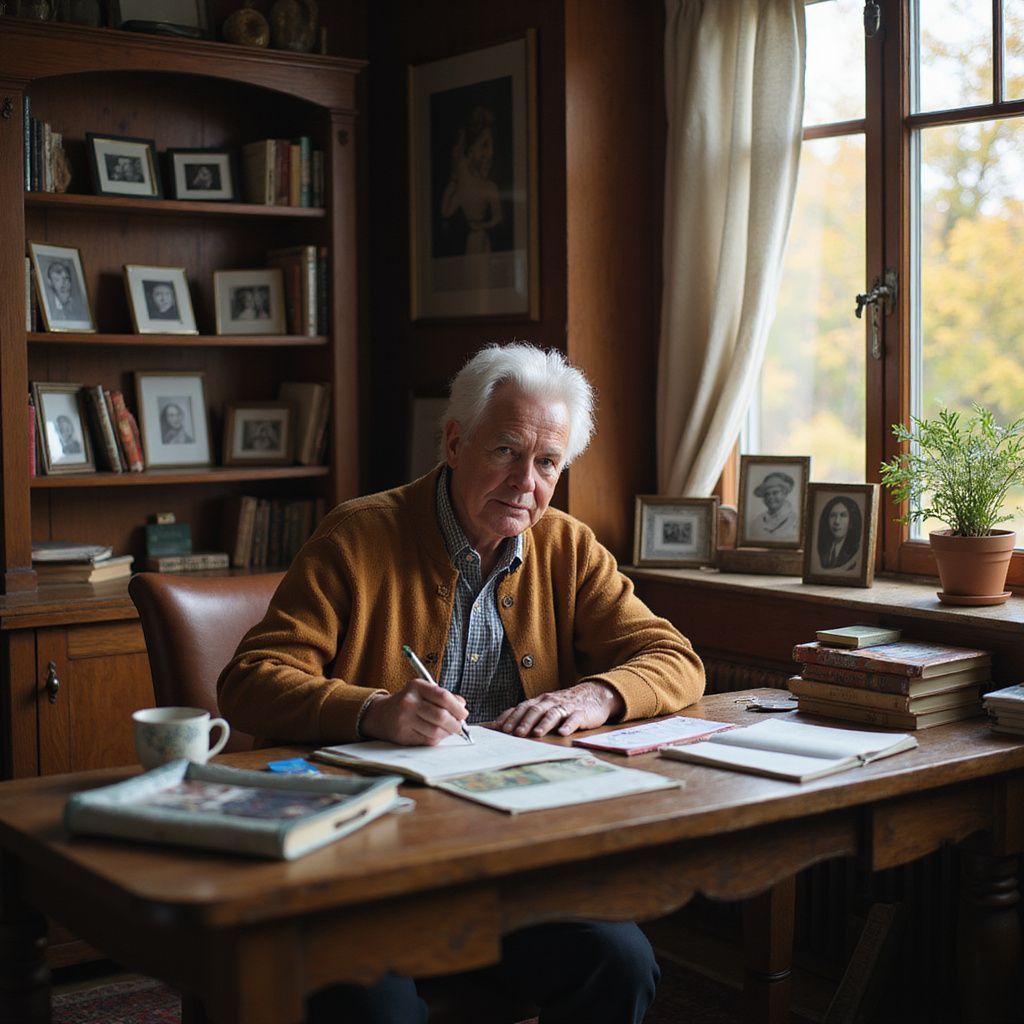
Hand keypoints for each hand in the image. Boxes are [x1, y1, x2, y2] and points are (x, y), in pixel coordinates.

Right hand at [360, 679, 468, 745]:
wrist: (381, 714)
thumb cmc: (409, 702)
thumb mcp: (424, 691)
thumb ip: (444, 697)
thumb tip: (462, 707)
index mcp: (417, 687)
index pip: (443, 697)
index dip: (457, 707)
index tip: (464, 714)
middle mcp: (409, 702)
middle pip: (441, 716)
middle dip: (455, 724)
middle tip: (459, 726)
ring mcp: (405, 720)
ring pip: (436, 731)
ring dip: (447, 733)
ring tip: (448, 730)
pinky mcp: (403, 735)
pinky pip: (427, 741)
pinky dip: (436, 739)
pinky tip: (436, 734)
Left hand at [493, 682, 624, 737]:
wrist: (594, 695)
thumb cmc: (565, 705)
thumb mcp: (546, 707)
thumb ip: (529, 714)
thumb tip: (505, 726)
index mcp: (540, 701)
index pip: (521, 707)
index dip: (510, 717)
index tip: (498, 728)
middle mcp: (550, 702)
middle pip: (535, 710)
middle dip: (524, 722)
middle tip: (515, 734)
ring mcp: (565, 707)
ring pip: (552, 714)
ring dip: (543, 724)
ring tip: (536, 734)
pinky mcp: (580, 713)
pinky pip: (574, 719)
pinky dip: (568, 725)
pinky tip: (563, 733)